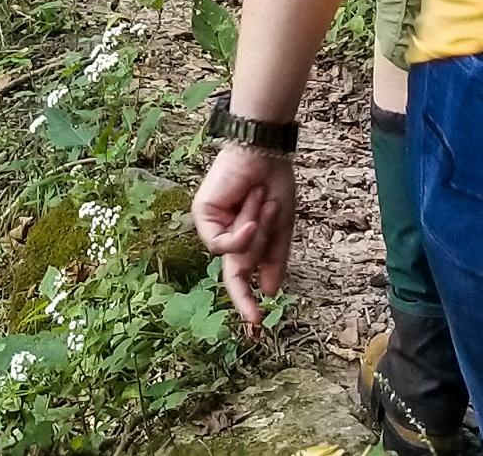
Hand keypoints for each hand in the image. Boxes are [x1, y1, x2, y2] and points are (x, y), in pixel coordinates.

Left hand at [192, 142, 297, 330]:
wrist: (266, 154)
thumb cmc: (275, 185)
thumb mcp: (281, 228)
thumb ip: (274, 261)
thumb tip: (268, 293)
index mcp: (244, 242)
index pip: (241, 280)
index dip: (247, 304)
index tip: (256, 328)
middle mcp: (225, 237)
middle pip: (241, 269)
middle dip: (252, 270)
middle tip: (259, 281)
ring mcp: (212, 228)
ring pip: (235, 255)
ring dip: (256, 232)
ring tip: (261, 200)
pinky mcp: (202, 217)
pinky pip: (221, 244)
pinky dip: (239, 233)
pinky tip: (249, 214)